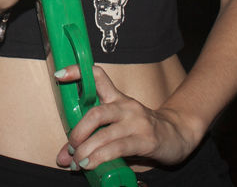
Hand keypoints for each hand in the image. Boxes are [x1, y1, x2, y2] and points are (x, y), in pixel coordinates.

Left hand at [53, 65, 200, 169]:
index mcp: (117, 98)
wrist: (177, 135)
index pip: (98, 76)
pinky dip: (100, 157)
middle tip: (70, 146)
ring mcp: (136, 122)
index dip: (78, 72)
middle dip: (78, 131)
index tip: (59, 74)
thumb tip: (63, 157)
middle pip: (96, 112)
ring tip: (77, 161)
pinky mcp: (145, 140)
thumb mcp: (116, 130)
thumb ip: (90, 141)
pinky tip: (91, 164)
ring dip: (86, 149)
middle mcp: (126, 107)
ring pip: (105, 132)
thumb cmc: (141, 131)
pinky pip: (118, 147)